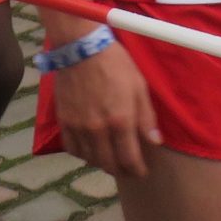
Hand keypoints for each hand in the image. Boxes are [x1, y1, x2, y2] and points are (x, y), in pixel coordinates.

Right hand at [52, 40, 161, 176]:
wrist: (81, 48)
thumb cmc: (115, 63)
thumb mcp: (139, 85)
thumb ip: (146, 117)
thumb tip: (155, 142)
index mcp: (120, 120)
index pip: (129, 158)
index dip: (137, 170)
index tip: (142, 172)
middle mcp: (98, 129)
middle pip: (109, 164)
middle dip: (121, 171)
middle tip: (128, 170)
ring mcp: (79, 127)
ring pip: (90, 159)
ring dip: (102, 164)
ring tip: (111, 162)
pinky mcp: (64, 121)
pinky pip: (72, 149)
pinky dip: (82, 155)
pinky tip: (90, 151)